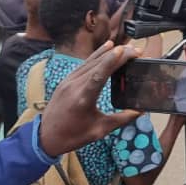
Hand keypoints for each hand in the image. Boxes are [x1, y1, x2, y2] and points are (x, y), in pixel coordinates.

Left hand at [39, 41, 142, 158]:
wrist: (45, 137)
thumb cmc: (72, 136)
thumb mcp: (99, 131)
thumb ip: (121, 119)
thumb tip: (140, 111)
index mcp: (83, 98)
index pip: (99, 75)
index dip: (111, 61)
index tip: (123, 50)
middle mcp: (74, 86)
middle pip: (98, 64)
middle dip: (118, 54)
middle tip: (136, 50)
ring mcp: (69, 81)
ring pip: (91, 61)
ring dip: (109, 53)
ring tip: (125, 47)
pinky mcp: (67, 80)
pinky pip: (84, 64)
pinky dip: (97, 55)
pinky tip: (107, 47)